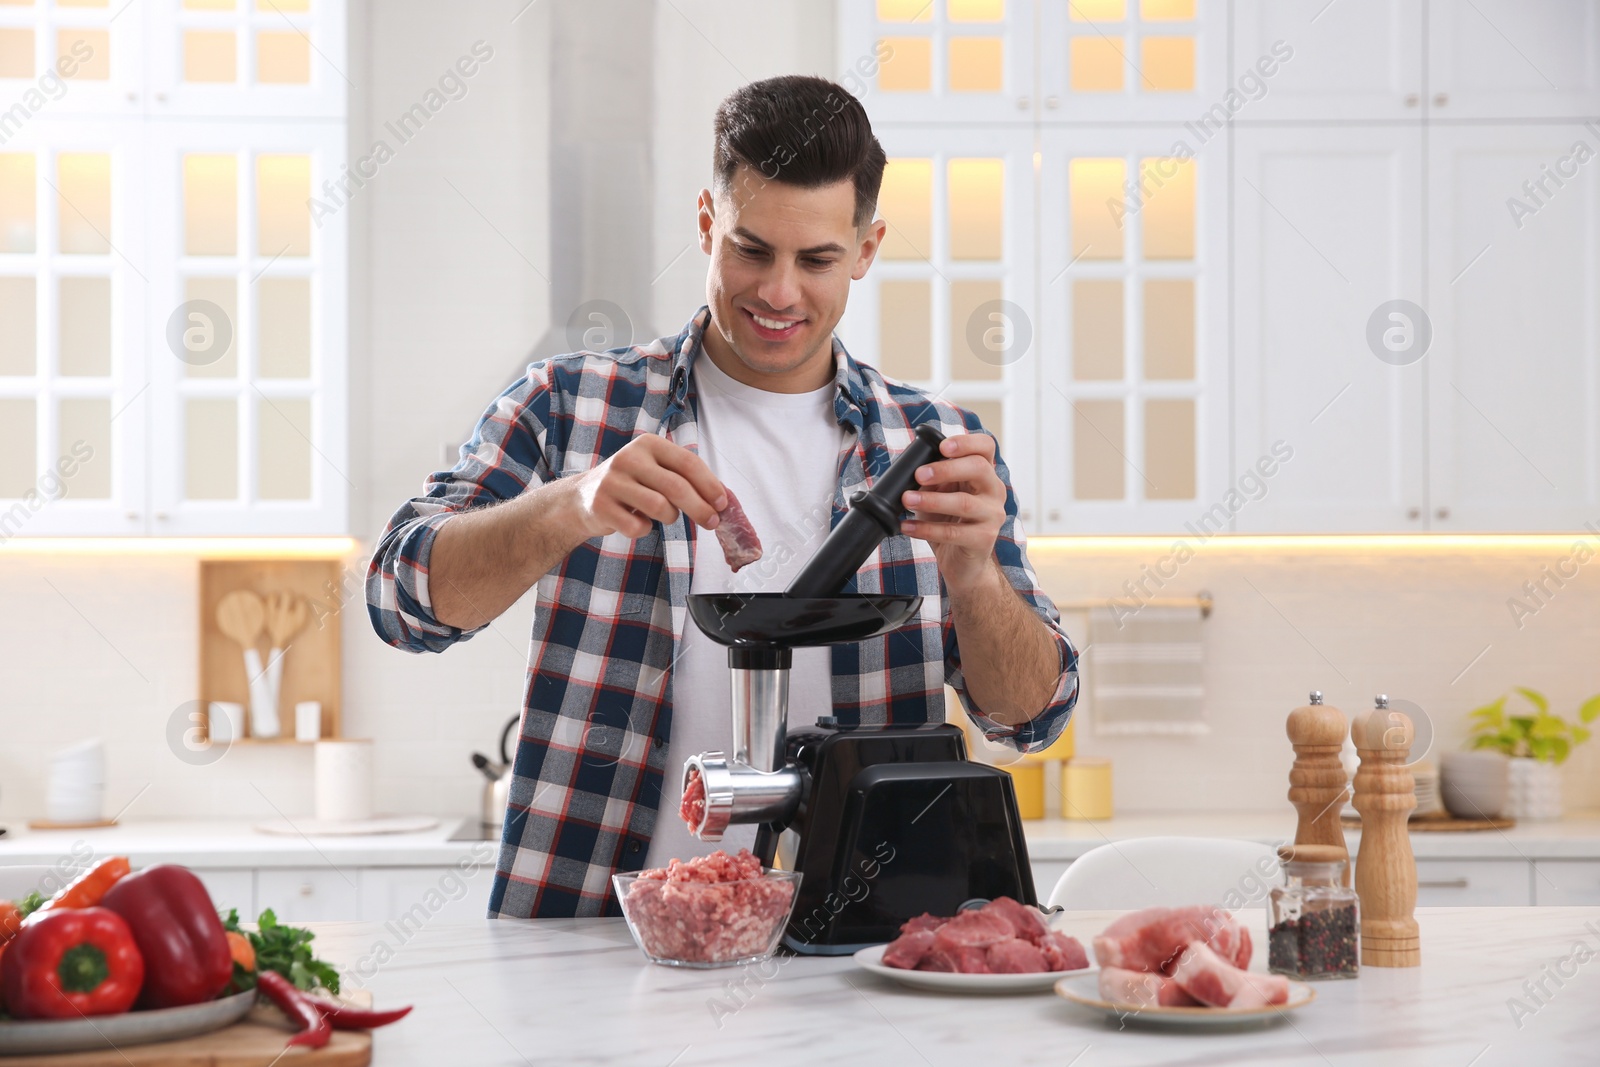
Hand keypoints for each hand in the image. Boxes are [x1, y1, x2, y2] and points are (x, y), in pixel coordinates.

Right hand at [568, 435, 726, 539]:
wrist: (580, 498)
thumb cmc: (630, 484)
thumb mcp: (655, 470)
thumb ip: (684, 478)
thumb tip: (721, 499)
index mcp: (648, 444)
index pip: (688, 463)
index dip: (709, 485)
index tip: (723, 504)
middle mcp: (629, 458)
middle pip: (676, 487)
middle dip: (700, 508)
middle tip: (712, 523)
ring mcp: (612, 481)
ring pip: (659, 508)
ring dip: (670, 517)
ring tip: (663, 515)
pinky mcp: (600, 506)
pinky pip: (637, 527)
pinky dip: (645, 530)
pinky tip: (637, 522)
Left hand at [900, 432, 1006, 595]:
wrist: (963, 564)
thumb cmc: (951, 523)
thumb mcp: (940, 495)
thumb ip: (931, 478)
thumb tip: (911, 467)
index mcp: (984, 474)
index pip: (985, 447)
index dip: (966, 442)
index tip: (942, 447)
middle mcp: (994, 491)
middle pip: (979, 468)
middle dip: (946, 469)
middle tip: (918, 474)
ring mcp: (992, 516)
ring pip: (964, 502)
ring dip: (931, 500)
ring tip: (906, 500)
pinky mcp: (984, 540)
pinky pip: (954, 532)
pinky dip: (926, 529)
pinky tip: (907, 527)